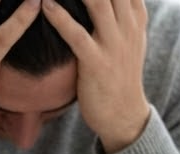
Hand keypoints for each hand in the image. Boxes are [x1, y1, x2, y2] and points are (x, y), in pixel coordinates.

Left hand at [42, 0, 149, 153]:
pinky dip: (60, 18)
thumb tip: (110, 0)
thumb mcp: (128, 38)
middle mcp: (127, 25)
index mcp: (134, 15)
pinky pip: (77, 35)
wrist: (125, 117)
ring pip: (96, 2)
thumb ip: (122, 12)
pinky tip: (44, 5)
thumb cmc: (119, 76)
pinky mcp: (97, 65)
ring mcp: (113, 44)